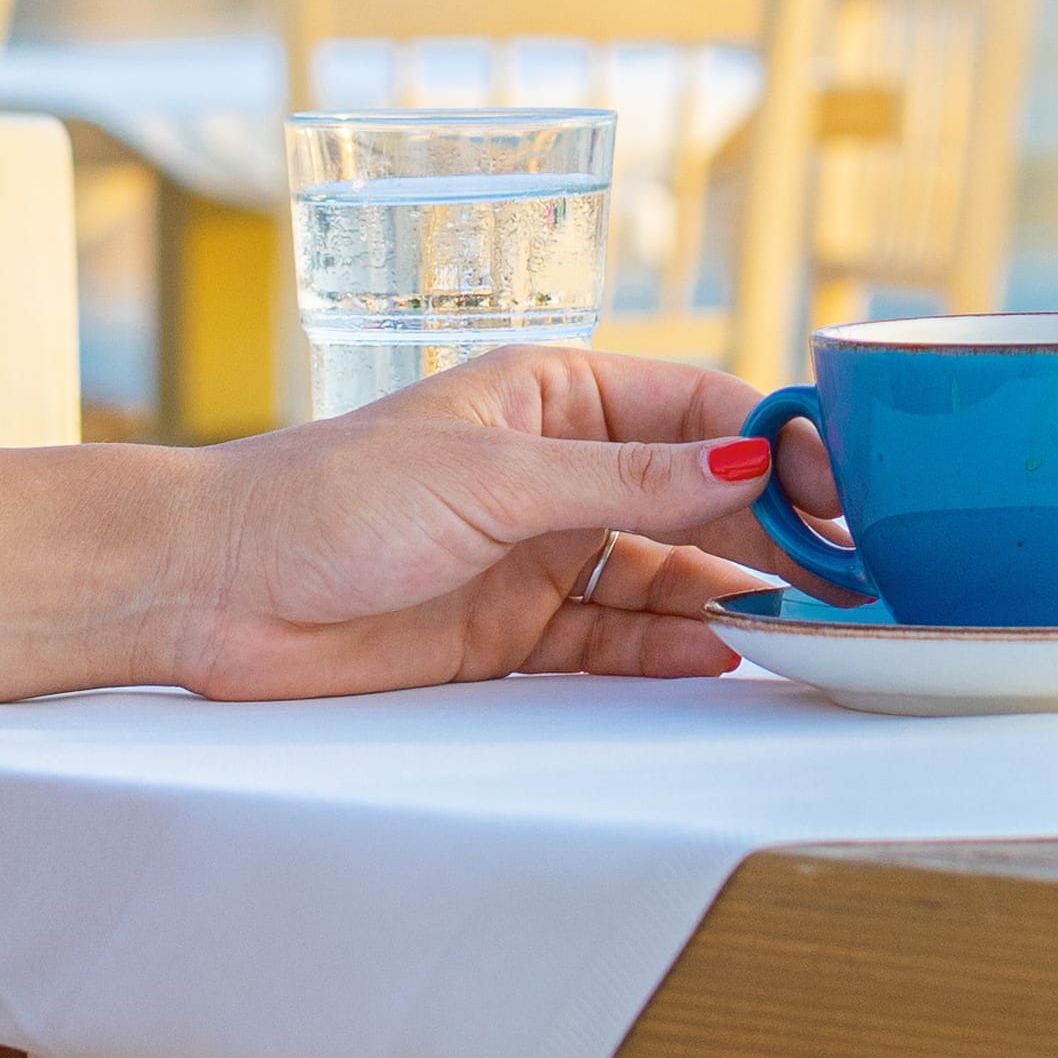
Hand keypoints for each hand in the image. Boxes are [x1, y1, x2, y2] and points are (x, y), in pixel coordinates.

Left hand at [149, 352, 826, 700]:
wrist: (212, 589)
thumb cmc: (329, 497)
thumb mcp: (490, 476)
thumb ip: (623, 482)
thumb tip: (746, 465)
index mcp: (557, 398)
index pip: (696, 412)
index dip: (772, 443)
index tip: (842, 483)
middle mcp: (560, 473)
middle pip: (694, 500)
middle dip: (767, 532)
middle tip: (846, 573)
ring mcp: (540, 556)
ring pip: (664, 577)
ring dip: (726, 599)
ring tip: (799, 628)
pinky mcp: (513, 634)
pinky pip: (614, 641)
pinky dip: (667, 651)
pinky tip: (719, 659)